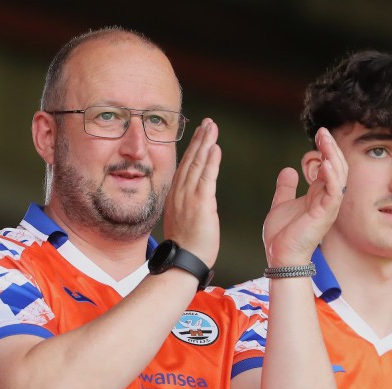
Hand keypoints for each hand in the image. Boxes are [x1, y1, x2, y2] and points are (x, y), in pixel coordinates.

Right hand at [164, 118, 220, 266]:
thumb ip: (186, 206)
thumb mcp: (182, 221)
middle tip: (208, 122)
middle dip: (199, 139)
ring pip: (197, 165)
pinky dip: (211, 162)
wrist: (184, 262)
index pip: (185, 167)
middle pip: (190, 160)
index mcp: (176, 196)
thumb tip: (191, 201)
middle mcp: (180, 193)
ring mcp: (189, 197)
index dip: (193, 148)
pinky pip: (206, 178)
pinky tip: (215, 148)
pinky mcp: (201, 204)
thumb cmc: (187, 247)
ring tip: (212, 127)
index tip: (200, 134)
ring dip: (205, 144)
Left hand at [263, 128, 345, 266]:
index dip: (325, 150)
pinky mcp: (325, 215)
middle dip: (331, 148)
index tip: (318, 136)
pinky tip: (325, 164)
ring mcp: (327, 207)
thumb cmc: (282, 235)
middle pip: (337, 167)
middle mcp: (326, 199)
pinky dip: (331, 177)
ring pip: (339, 176)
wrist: (280, 256)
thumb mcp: (281, 204)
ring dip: (333, 157)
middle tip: (323, 132)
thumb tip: (288, 170)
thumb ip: (286, 188)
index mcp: (317, 195)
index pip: (329, 167)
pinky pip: (333, 193)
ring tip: (325, 140)